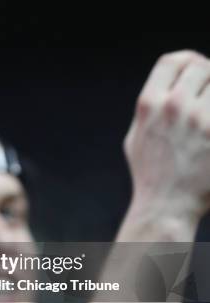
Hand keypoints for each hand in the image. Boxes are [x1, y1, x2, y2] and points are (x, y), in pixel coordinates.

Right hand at [124, 50, 209, 220]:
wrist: (166, 204)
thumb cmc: (150, 172)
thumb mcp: (137, 136)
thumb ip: (151, 109)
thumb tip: (172, 84)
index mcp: (148, 104)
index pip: (172, 61)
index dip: (187, 61)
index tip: (195, 71)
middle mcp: (173, 107)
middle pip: (201, 67)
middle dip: (208, 76)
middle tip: (208, 93)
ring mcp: (199, 120)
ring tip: (208, 115)